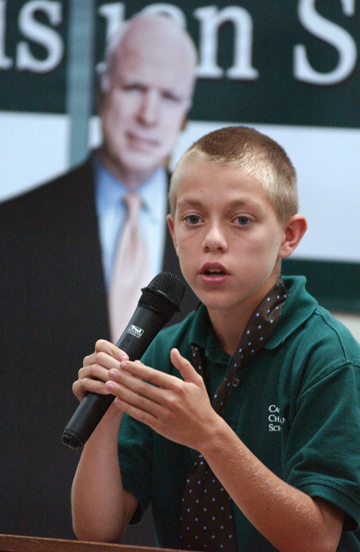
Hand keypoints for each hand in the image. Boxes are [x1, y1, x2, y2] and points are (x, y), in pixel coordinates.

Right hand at [72, 339, 128, 422]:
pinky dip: (98, 386)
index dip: (114, 350)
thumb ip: (133, 371)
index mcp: (100, 357)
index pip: (102, 345)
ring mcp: (82, 374)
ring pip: (92, 368)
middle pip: (98, 356)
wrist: (110, 415)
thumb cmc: (120, 395)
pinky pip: (85, 383)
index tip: (126, 359)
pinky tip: (108, 390)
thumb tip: (138, 362)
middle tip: (124, 372)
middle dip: (113, 364)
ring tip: (117, 382)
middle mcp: (89, 363)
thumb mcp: (129, 381)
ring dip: (107, 375)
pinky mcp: (77, 387)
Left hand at [104, 348, 220, 449]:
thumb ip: (184, 366)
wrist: (207, 432)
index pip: (153, 375)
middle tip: (110, 371)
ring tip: (108, 385)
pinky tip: (118, 402)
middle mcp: (169, 400)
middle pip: (142, 387)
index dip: (137, 369)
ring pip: (138, 401)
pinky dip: (128, 408)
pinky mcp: (159, 426)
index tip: (124, 363)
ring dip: (122, 392)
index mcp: (177, 387)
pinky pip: (140, 415)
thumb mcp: (197, 382)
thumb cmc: (201, 405)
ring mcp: (163, 414)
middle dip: (124, 378)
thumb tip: (173, 351)